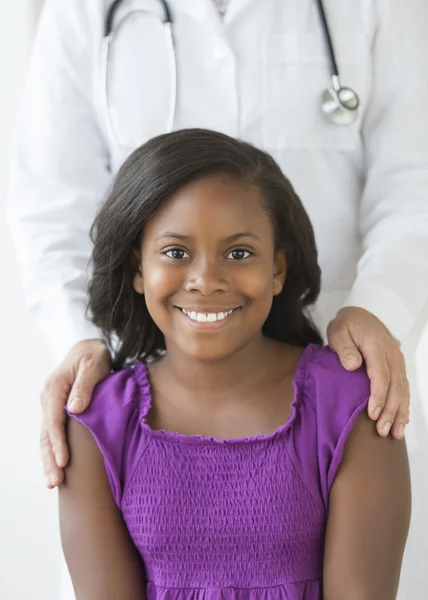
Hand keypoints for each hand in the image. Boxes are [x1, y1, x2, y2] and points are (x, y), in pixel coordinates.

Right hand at [40, 339, 110, 487]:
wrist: (88, 347)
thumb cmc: (93, 355)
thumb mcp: (93, 365)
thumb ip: (84, 386)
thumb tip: (74, 409)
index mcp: (54, 388)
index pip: (54, 420)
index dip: (57, 442)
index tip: (63, 462)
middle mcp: (47, 398)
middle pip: (46, 433)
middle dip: (50, 459)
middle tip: (55, 482)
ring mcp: (49, 405)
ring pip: (45, 437)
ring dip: (48, 460)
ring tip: (53, 483)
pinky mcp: (55, 410)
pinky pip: (51, 433)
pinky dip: (51, 451)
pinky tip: (55, 467)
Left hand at [327, 307, 408, 439]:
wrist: (360, 316)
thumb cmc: (346, 325)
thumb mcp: (338, 331)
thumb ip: (344, 347)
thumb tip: (353, 365)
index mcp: (377, 346)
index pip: (381, 375)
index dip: (378, 396)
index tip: (373, 414)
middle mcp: (392, 354)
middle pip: (395, 386)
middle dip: (390, 411)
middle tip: (382, 431)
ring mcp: (398, 360)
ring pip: (402, 389)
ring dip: (399, 412)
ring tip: (394, 433)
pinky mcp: (398, 366)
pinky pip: (404, 387)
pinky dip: (403, 405)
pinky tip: (401, 421)